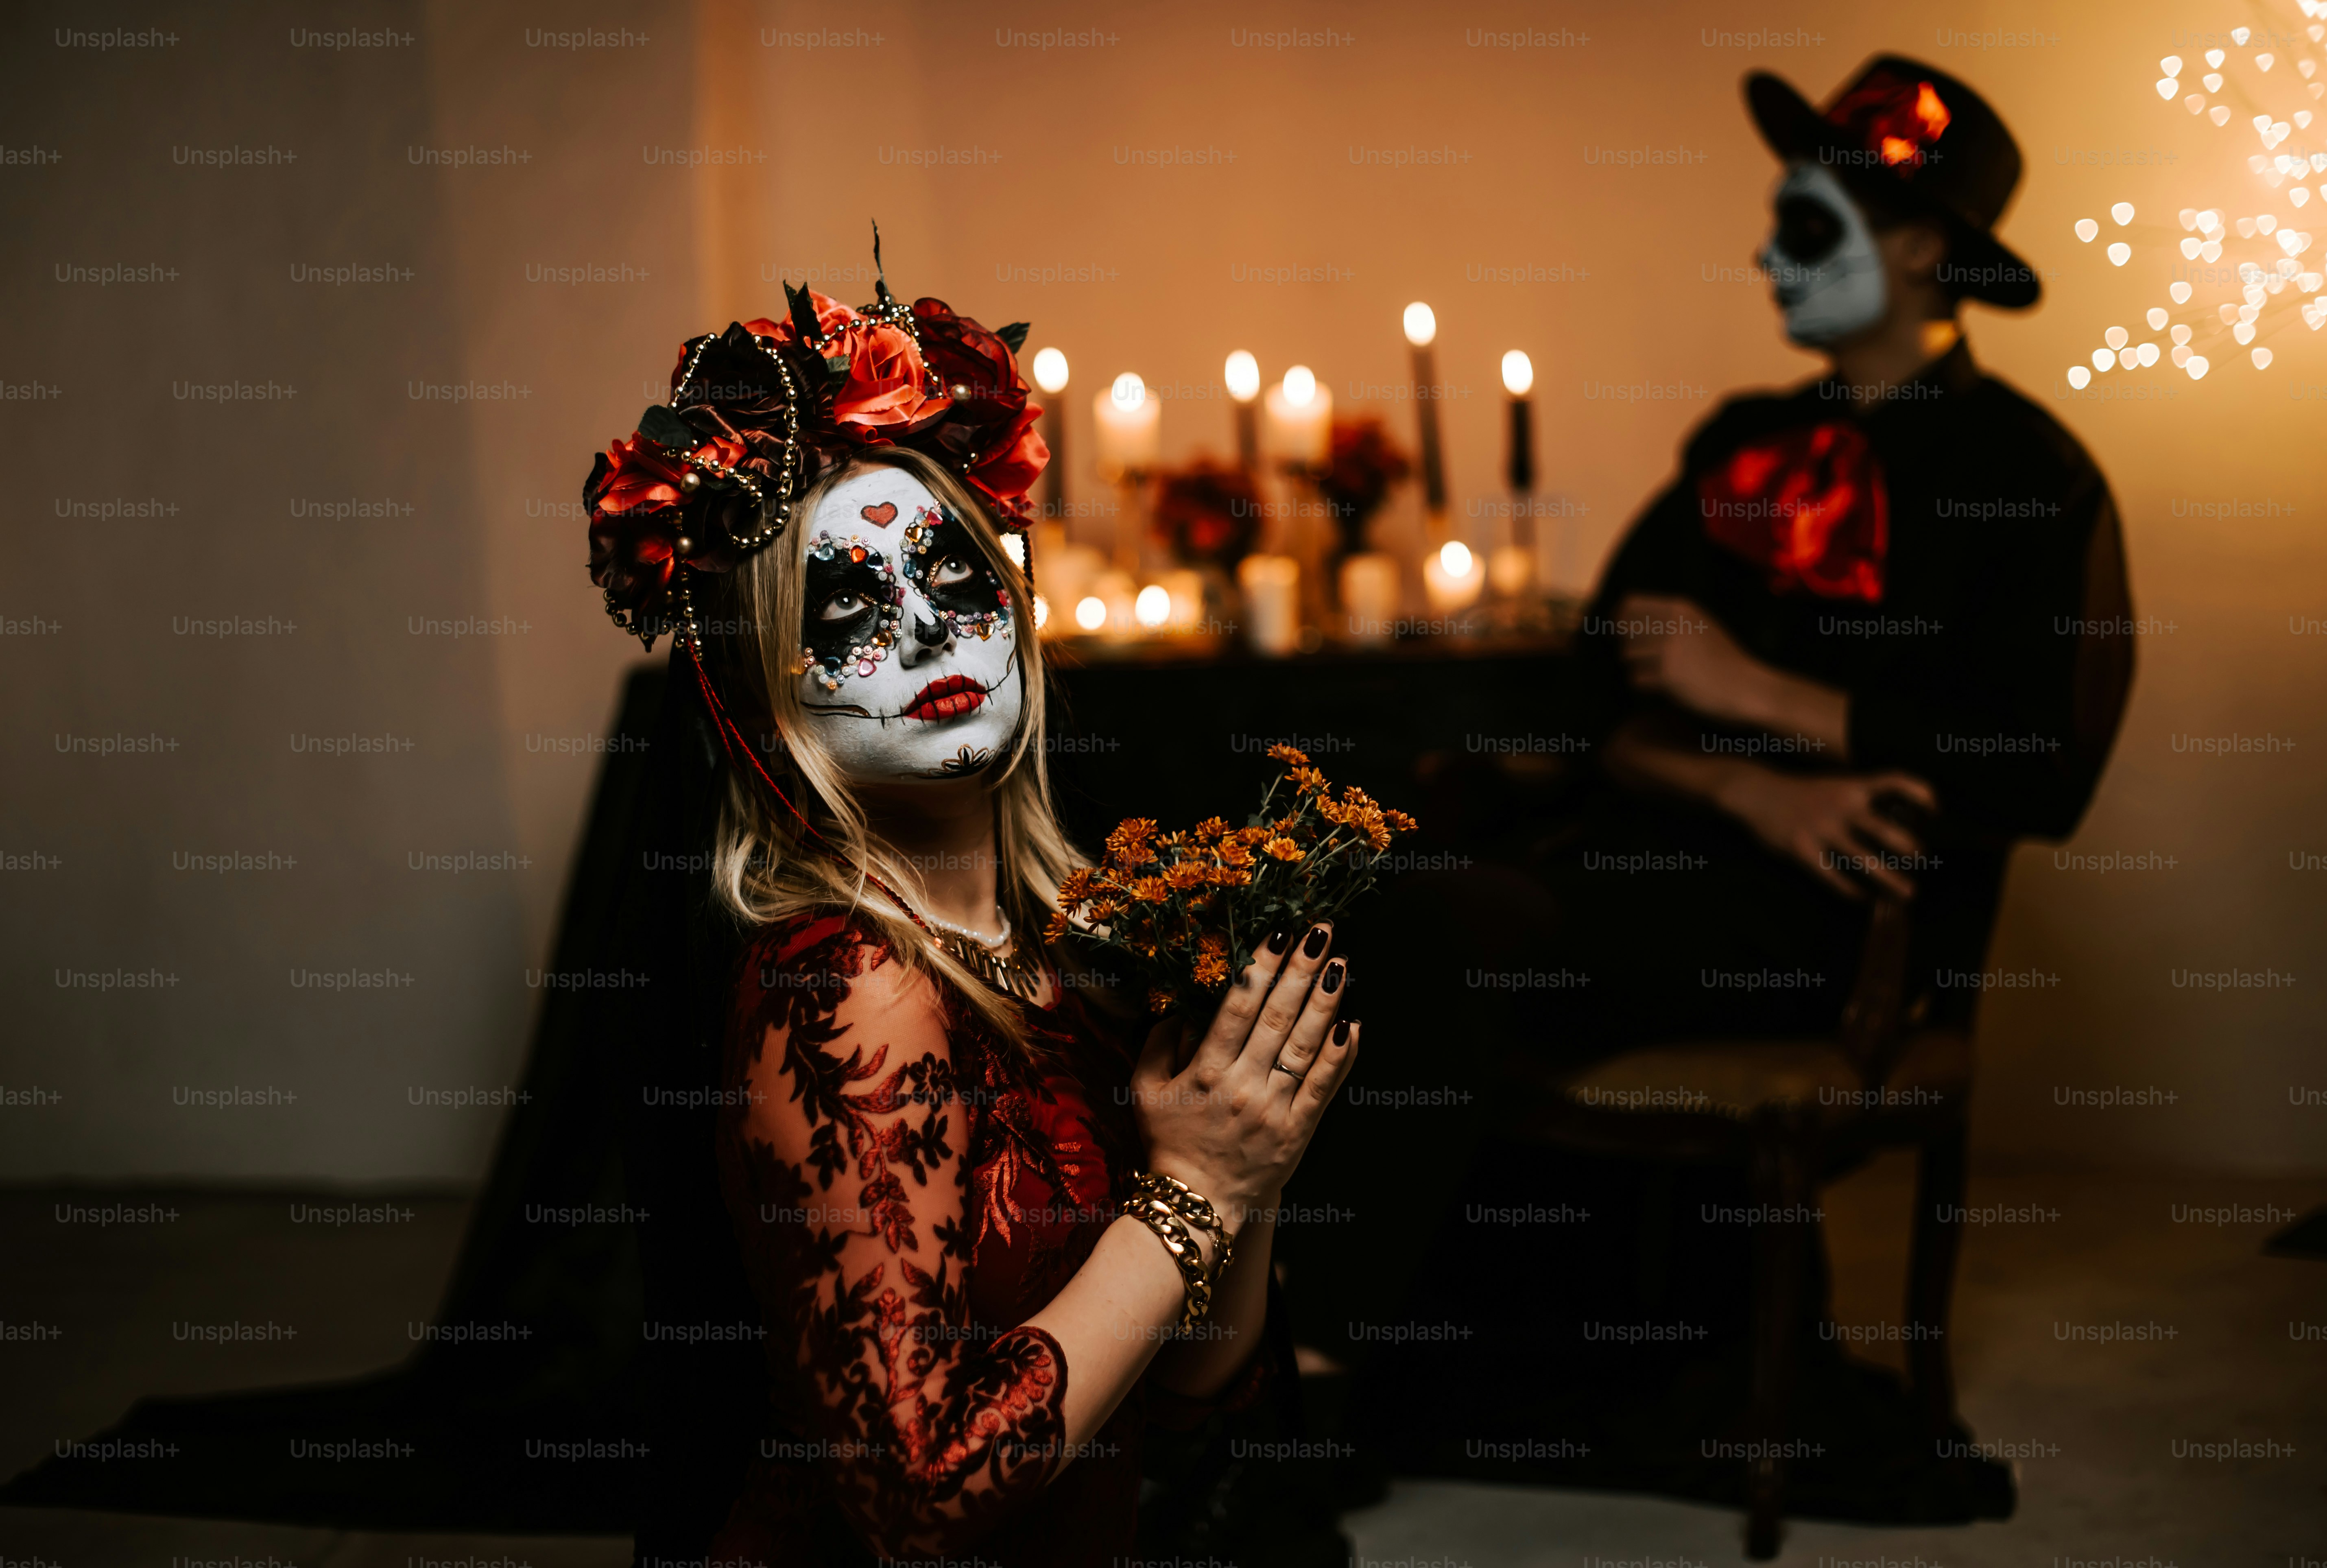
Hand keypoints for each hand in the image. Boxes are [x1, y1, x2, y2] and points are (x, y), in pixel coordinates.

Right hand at [1127, 923, 1358, 1235]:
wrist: (1196, 1205)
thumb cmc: (1169, 1144)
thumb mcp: (1145, 1093)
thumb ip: (1158, 1045)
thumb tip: (1181, 1010)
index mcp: (1206, 1071)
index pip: (1238, 1008)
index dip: (1261, 967)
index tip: (1279, 934)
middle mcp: (1243, 1086)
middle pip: (1277, 1017)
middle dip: (1301, 970)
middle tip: (1322, 931)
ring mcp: (1274, 1109)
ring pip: (1304, 1047)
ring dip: (1326, 1003)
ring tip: (1342, 965)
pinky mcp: (1298, 1132)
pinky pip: (1323, 1088)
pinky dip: (1341, 1057)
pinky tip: (1354, 1025)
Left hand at [1618, 594, 1766, 726]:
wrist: (1747, 687)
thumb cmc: (1724, 660)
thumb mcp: (1701, 626)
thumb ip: (1672, 619)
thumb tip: (1626, 616)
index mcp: (1681, 608)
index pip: (1630, 603)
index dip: (1619, 617)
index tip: (1619, 631)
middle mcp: (1674, 624)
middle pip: (1624, 629)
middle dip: (1628, 645)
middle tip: (1644, 658)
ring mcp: (1671, 649)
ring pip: (1627, 655)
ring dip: (1636, 667)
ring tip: (1656, 674)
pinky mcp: (1669, 675)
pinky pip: (1636, 679)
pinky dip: (1643, 685)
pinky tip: (1661, 687)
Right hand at [1715, 767, 1938, 898]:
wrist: (1756, 792)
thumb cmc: (1800, 792)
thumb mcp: (1834, 784)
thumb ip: (1862, 798)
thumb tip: (1898, 819)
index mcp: (1851, 786)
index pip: (1895, 781)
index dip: (1920, 793)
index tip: (1936, 809)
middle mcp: (1840, 806)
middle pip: (1885, 829)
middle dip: (1909, 848)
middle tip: (1921, 859)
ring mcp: (1822, 829)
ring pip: (1863, 859)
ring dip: (1890, 879)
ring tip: (1908, 893)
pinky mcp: (1803, 850)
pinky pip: (1833, 876)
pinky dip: (1852, 890)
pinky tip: (1863, 897)